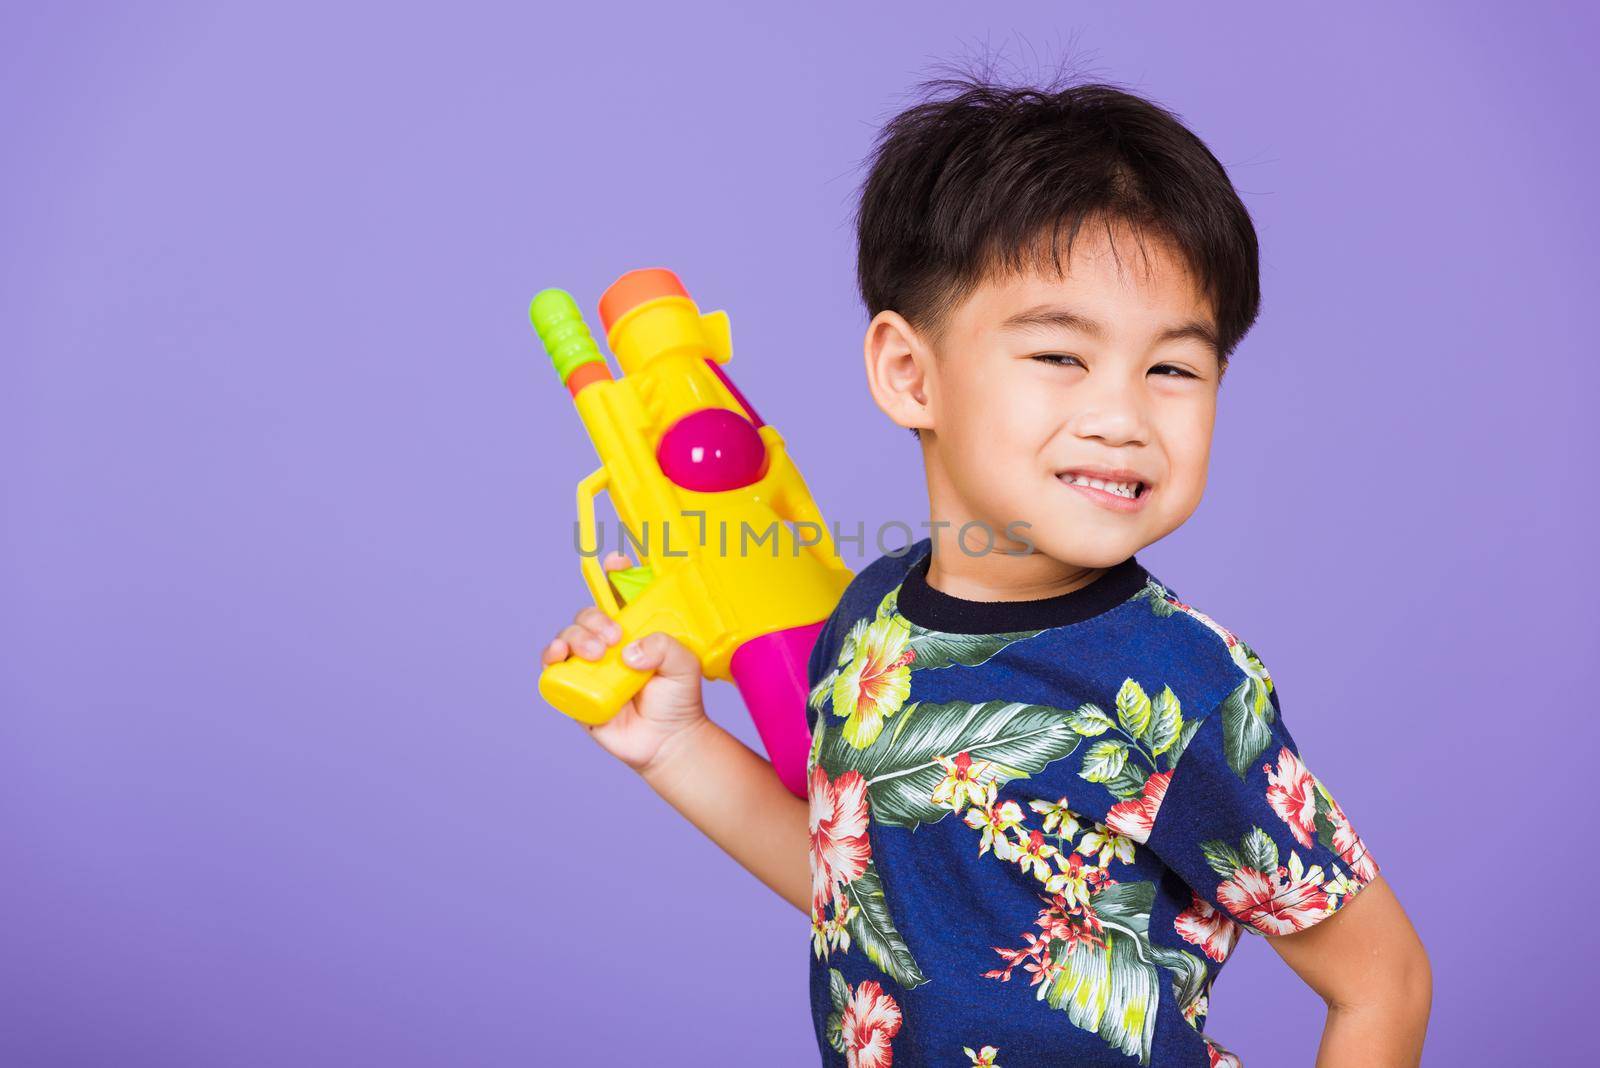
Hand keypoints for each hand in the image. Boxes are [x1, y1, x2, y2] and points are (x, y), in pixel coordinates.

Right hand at [540, 551, 708, 775]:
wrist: (667, 741)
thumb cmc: (678, 699)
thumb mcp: (684, 665)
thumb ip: (664, 647)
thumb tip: (627, 652)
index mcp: (635, 628)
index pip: (620, 594)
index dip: (615, 573)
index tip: (616, 561)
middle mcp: (609, 643)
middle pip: (588, 615)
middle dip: (595, 619)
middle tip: (614, 638)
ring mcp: (590, 665)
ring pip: (568, 636)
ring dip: (575, 636)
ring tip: (597, 653)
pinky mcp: (575, 688)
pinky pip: (554, 669)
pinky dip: (551, 658)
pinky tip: (558, 658)